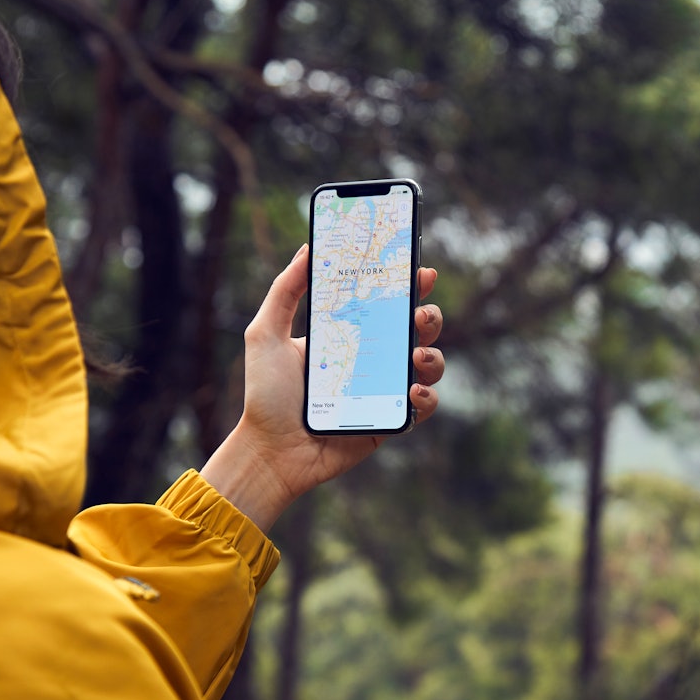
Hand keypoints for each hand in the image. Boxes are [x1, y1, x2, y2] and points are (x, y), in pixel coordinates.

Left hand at [200, 244, 444, 530]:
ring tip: (416, 356)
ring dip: (434, 356)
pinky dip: (428, 397)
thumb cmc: (265, 395)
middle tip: (419, 315)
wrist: (271, 451)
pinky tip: (411, 392)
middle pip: (415, 330)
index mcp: (347, 335)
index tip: (420, 271)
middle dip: (429, 316)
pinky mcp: (390, 421)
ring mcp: (383, 391)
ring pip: (428, 365)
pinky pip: (423, 407)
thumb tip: (309, 248)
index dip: (408, 285)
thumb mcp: (265, 334)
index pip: (385, 304)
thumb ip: (285, 291)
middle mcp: (370, 360)